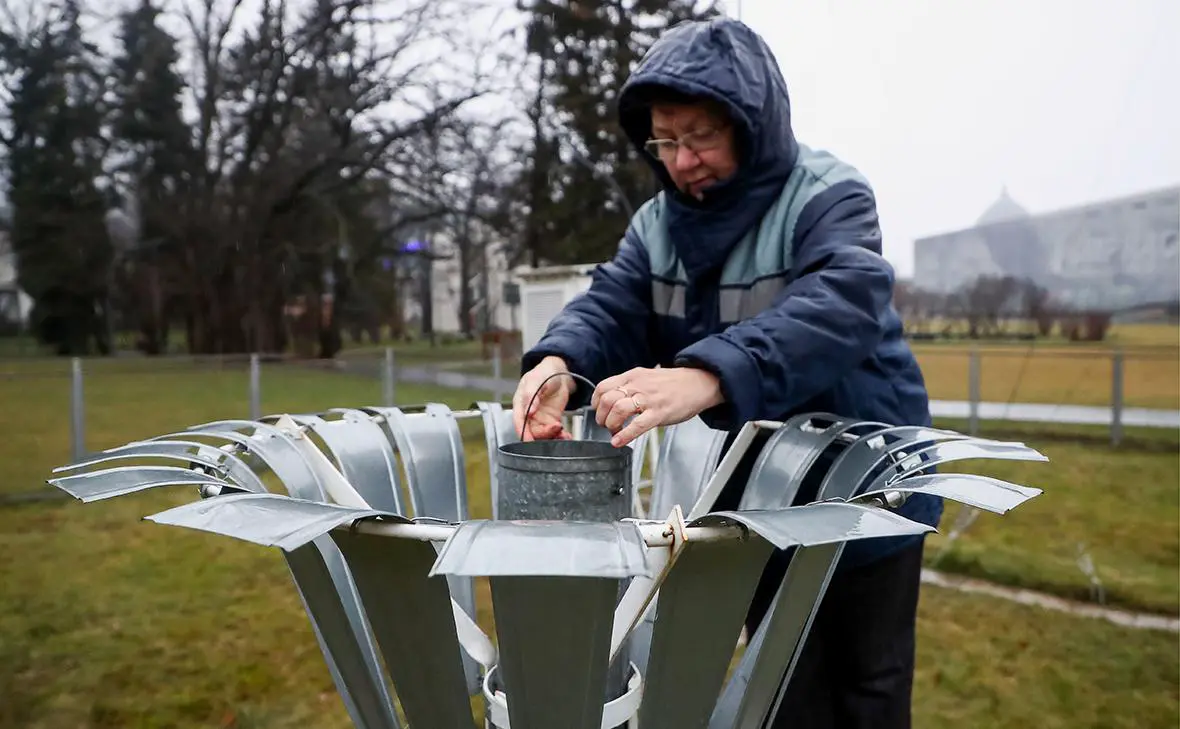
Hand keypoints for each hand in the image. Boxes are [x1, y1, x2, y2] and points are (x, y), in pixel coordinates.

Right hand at [512, 356, 574, 441]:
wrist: (559, 372)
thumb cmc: (544, 373)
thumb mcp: (536, 380)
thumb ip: (531, 395)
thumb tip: (529, 412)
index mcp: (521, 404)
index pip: (519, 421)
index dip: (523, 432)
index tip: (529, 440)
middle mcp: (529, 414)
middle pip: (532, 431)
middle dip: (543, 434)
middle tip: (556, 428)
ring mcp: (540, 418)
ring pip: (543, 435)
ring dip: (553, 438)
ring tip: (564, 435)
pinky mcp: (551, 420)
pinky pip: (554, 433)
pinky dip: (561, 436)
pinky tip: (567, 435)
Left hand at [590, 366, 723, 447]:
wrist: (698, 383)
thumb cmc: (672, 384)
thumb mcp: (646, 377)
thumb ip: (629, 386)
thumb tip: (612, 401)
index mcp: (632, 376)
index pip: (603, 387)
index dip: (596, 402)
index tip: (598, 411)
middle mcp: (638, 385)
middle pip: (606, 400)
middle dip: (601, 416)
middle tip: (605, 425)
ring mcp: (649, 399)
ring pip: (618, 410)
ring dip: (611, 425)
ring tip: (614, 432)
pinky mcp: (659, 413)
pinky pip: (638, 425)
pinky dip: (624, 435)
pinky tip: (618, 442)